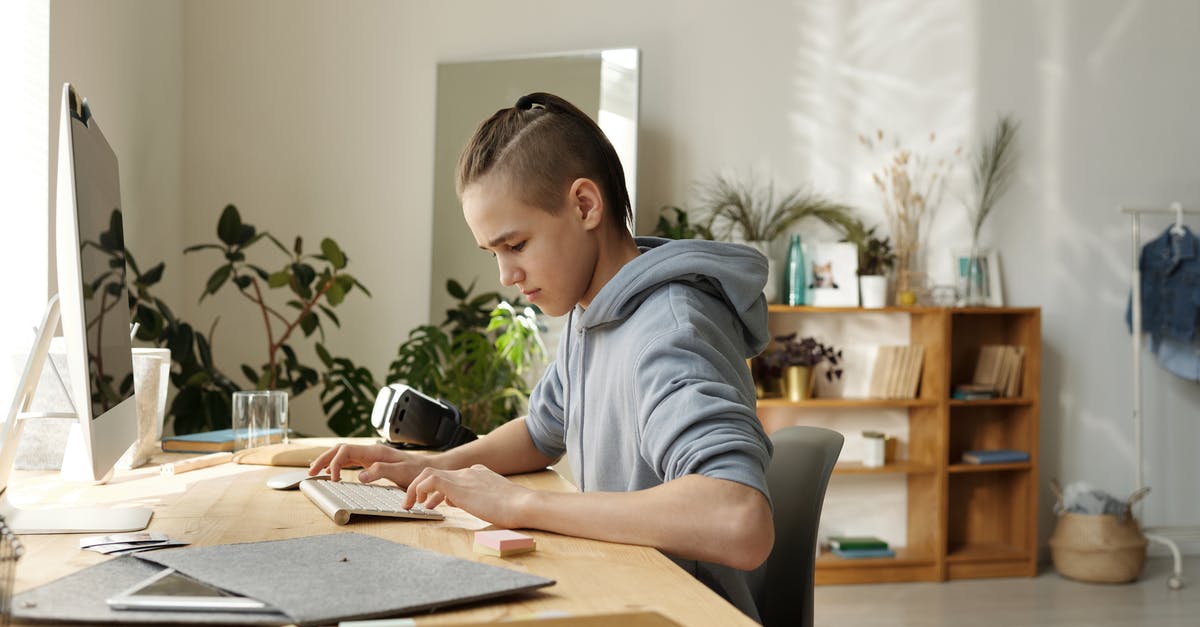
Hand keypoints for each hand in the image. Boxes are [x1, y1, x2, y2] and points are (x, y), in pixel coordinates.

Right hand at [308, 443, 426, 485]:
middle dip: (323, 459)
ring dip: (328, 461)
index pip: (346, 451)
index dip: (334, 463)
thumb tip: (360, 476)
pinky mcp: (372, 463)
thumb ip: (381, 472)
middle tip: (310, 472)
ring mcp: (370, 457)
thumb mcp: (402, 472)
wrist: (429, 470)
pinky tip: (332, 472)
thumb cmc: (417, 472)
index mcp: (375, 452)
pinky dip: (337, 465)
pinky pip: (350, 461)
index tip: (332, 480)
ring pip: (343, 454)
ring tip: (315, 472)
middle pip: (340, 450)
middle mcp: (370, 452)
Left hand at [403, 464, 533, 527]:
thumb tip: (457, 503)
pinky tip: (419, 504)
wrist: (522, 504)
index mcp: (479, 474)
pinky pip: (429, 481)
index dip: (439, 490)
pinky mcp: (457, 485)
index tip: (432, 503)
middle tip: (415, 502)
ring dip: (414, 488)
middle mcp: (469, 472)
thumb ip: (476, 500)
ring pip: (428, 474)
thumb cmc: (514, 509)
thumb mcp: (492, 502)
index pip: (452, 477)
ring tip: (410, 504)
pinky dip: (418, 490)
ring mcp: (463, 476)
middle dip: (421, 486)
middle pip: (436, 472)